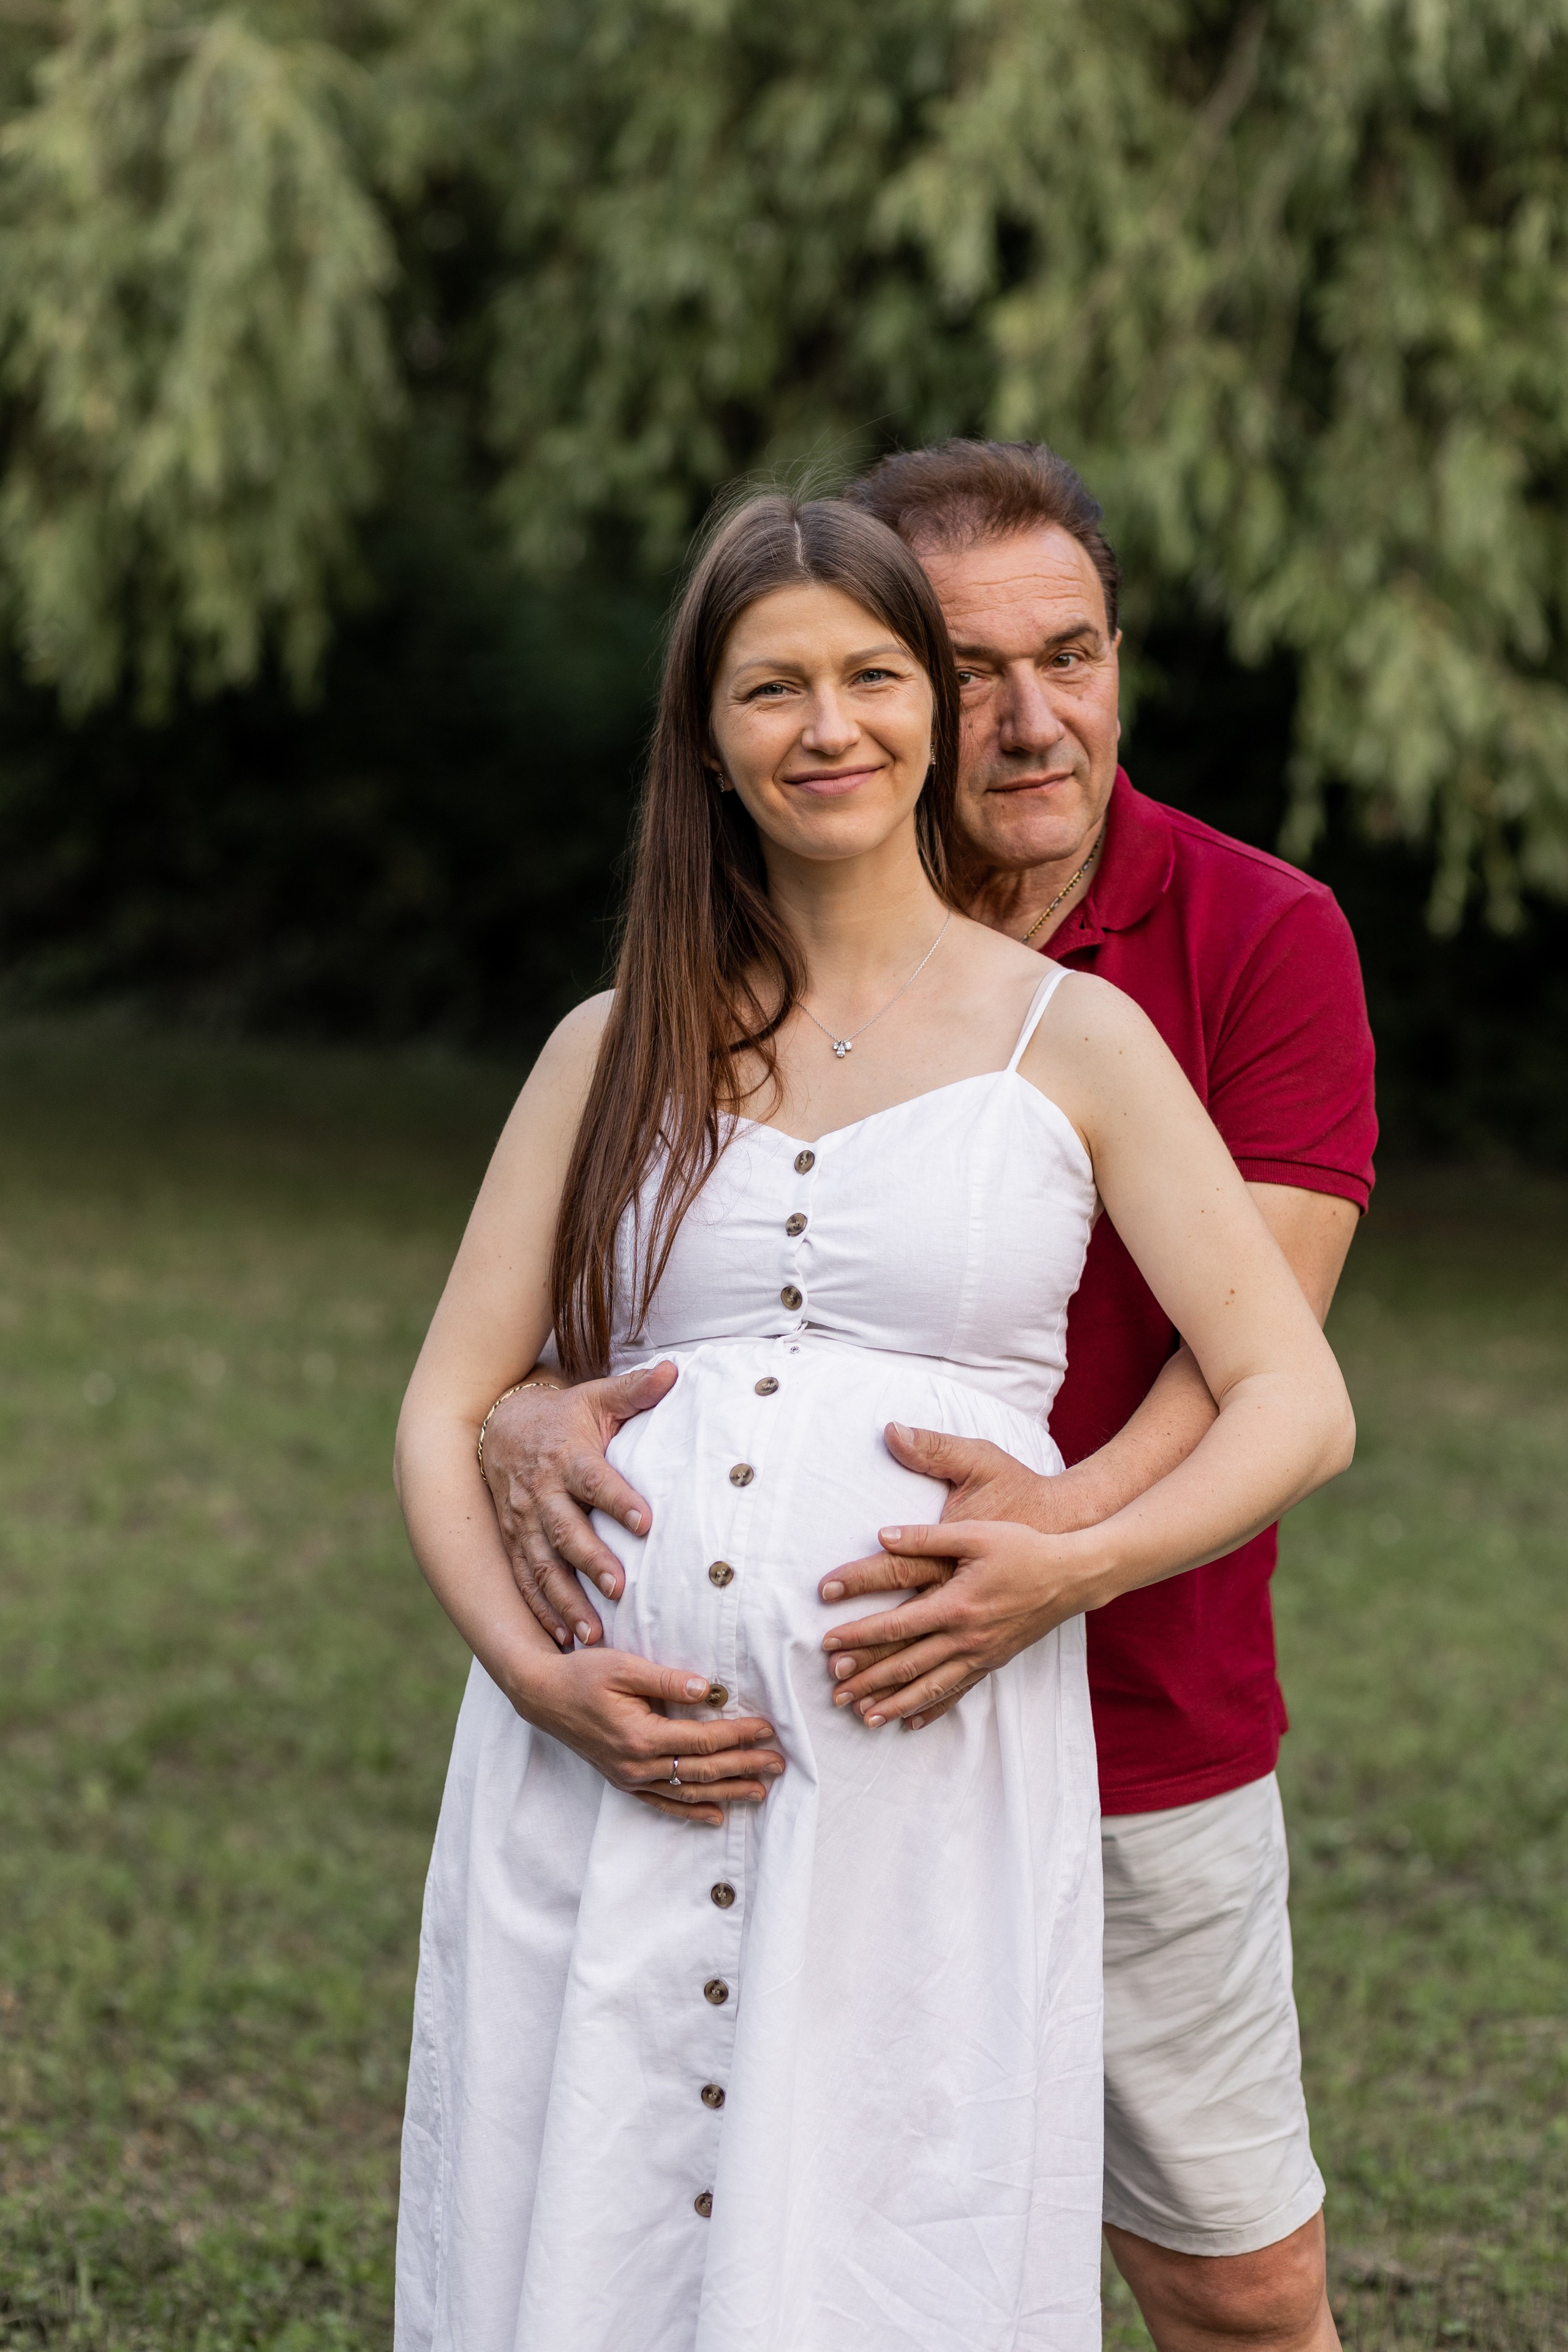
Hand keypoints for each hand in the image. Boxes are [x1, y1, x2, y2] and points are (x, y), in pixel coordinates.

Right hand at [482, 1362, 678, 1649]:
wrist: (500, 1427)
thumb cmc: (563, 1417)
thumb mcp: (596, 1398)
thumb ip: (634, 1391)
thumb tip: (672, 1372)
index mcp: (567, 1458)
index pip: (594, 1480)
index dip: (619, 1499)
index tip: (646, 1521)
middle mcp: (541, 1493)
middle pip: (565, 1530)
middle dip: (590, 1560)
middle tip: (618, 1588)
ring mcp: (523, 1523)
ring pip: (542, 1565)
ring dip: (565, 1600)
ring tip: (591, 1632)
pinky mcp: (514, 1543)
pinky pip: (524, 1581)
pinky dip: (541, 1612)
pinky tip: (562, 1640)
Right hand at [512, 1647, 785, 1826]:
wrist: (542, 1696)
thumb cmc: (583, 1674)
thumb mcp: (625, 1667)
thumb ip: (669, 1681)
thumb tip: (710, 1689)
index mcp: (641, 1735)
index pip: (703, 1739)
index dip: (738, 1735)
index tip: (768, 1729)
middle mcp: (637, 1764)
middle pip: (703, 1771)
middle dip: (744, 1767)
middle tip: (778, 1763)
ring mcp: (629, 1778)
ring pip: (688, 1792)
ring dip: (727, 1793)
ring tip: (760, 1792)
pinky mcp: (623, 1781)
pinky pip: (662, 1803)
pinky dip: (691, 1811)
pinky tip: (715, 1816)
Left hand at [817, 1421, 1106, 1724]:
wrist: (1073, 1575)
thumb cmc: (1024, 1549)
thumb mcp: (974, 1533)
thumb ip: (925, 1537)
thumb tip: (881, 1536)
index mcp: (956, 1605)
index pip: (896, 1625)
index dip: (859, 1636)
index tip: (828, 1644)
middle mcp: (966, 1638)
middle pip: (907, 1665)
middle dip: (868, 1680)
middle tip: (834, 1692)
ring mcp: (982, 1655)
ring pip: (930, 1687)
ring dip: (894, 1704)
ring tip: (863, 1718)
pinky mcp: (994, 1661)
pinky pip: (958, 1692)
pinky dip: (932, 1709)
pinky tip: (911, 1723)